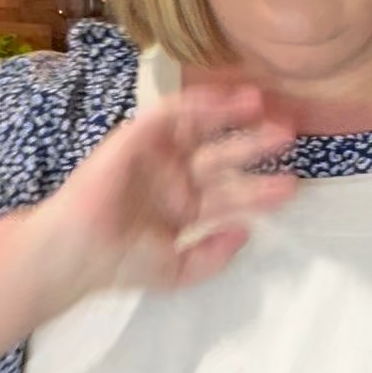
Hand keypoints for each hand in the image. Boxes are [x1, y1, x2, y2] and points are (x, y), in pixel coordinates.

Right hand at [30, 84, 295, 316]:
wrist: (79, 253)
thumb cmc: (122, 265)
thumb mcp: (180, 270)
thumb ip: (215, 256)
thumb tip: (247, 232)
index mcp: (183, 209)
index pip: (230, 195)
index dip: (261, 189)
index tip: (293, 185)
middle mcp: (173, 178)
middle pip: (222, 157)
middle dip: (253, 146)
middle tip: (288, 136)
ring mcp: (155, 157)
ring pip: (199, 129)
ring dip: (228, 114)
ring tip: (260, 103)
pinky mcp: (136, 138)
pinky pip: (168, 114)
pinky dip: (195, 105)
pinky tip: (222, 102)